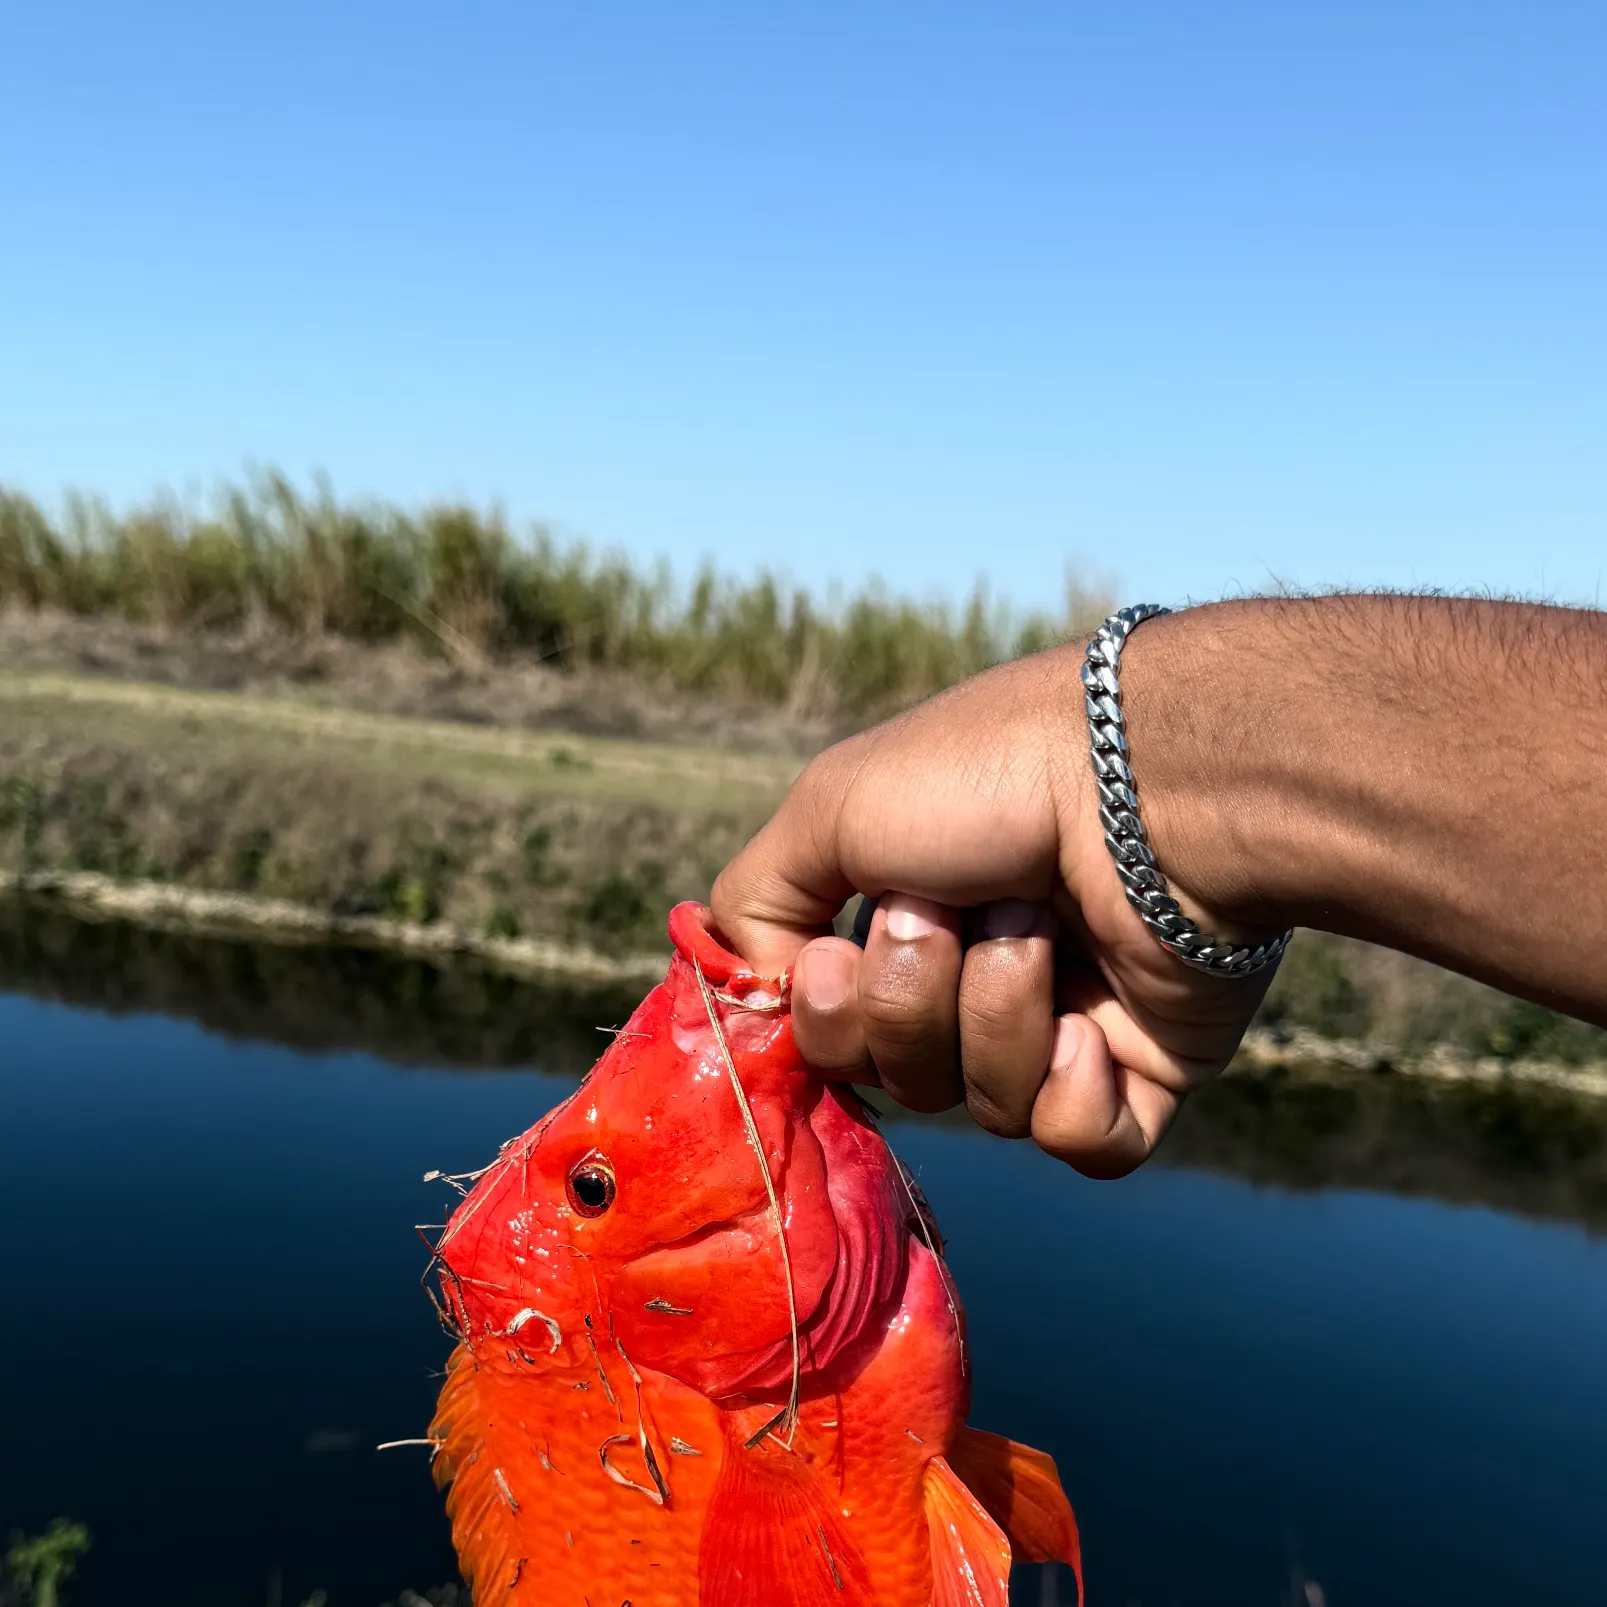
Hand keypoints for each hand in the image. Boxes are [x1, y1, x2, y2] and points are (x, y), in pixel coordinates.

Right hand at [710, 640, 1280, 1177]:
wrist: (1146, 781)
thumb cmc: (985, 779)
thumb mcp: (830, 807)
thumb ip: (757, 903)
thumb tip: (764, 997)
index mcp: (905, 929)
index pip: (833, 1039)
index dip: (829, 1019)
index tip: (836, 956)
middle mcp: (975, 983)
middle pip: (901, 1079)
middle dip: (919, 998)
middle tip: (959, 907)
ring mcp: (1061, 1030)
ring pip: (987, 1108)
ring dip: (1003, 1013)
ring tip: (1045, 926)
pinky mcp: (1143, 1072)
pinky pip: (1080, 1146)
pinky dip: (1074, 1096)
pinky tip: (1092, 1029)